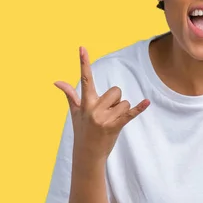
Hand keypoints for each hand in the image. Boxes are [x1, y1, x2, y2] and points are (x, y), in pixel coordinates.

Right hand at [54, 46, 149, 163]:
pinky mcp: (115, 126)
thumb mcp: (75, 112)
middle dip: (115, 101)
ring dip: (121, 111)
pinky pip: (130, 113)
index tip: (82, 48)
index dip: (83, 62)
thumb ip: (69, 94)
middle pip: (115, 91)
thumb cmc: (82, 130)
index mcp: (85, 103)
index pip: (85, 78)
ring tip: (111, 122)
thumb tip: (56, 81)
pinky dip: (139, 108)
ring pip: (124, 102)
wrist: (87, 154)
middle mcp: (94, 108)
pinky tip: (146, 102)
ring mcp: (104, 118)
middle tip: (106, 114)